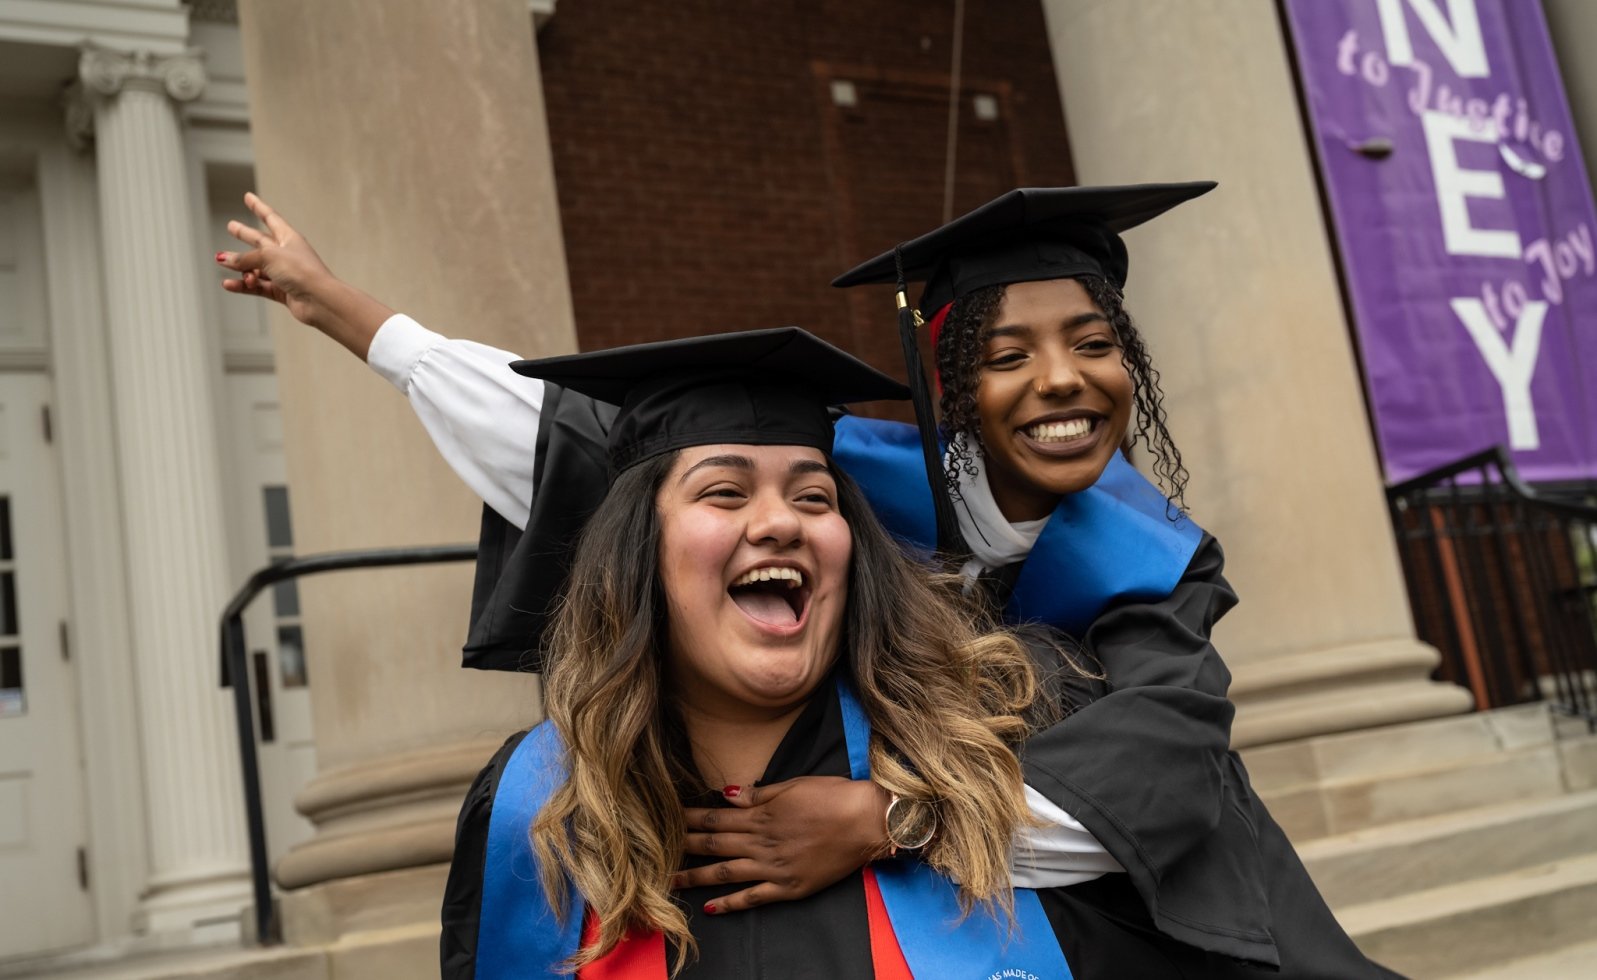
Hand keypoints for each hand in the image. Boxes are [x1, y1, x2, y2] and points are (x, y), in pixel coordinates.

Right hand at [216, 192, 333, 323]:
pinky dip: (243, 286)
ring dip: (240, 267)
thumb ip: (244, 258)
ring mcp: (285, 274)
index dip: (258, 207)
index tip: (248, 197)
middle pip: (261, 241)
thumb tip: (224, 259)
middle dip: (245, 234)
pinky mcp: (283, 291)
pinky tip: (229, 284)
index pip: (270, 218)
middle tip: (232, 226)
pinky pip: (258, 286)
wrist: (320, 300)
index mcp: (289, 238)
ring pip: (256, 268)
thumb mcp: (268, 257)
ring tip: (223, 263)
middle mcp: (287, 255)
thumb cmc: (303, 272)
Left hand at [676, 777, 889, 914]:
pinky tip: (710, 907)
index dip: (689, 818)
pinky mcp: (789, 887)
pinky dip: (730, 903)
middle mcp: (762, 842)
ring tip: (670, 882)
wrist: (866, 822)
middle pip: (714, 843)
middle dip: (684, 846)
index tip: (666, 819)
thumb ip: (759, 794)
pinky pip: (753, 897)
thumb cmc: (833, 796)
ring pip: (726, 872)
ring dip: (696, 877)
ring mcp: (774, 867)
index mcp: (762, 814)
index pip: (716, 816)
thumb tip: (727, 794)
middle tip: (655, 851)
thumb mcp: (794, 785)